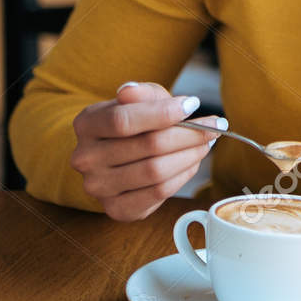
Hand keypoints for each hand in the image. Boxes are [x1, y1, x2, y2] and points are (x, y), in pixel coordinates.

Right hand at [69, 82, 217, 220]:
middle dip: (190, 134)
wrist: (117, 155)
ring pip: (155, 171)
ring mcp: (98, 187)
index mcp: (86, 124)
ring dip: (191, 155)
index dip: (162, 113)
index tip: (193, 105)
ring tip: (206, 143)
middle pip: (147, 146)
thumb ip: (140, 94)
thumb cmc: (134, 122)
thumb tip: (130, 91)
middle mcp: (85, 158)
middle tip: (215, 125)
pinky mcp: (116, 209)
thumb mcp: (139, 99)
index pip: (123, 120)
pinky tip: (193, 162)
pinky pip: (158, 192)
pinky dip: (183, 175)